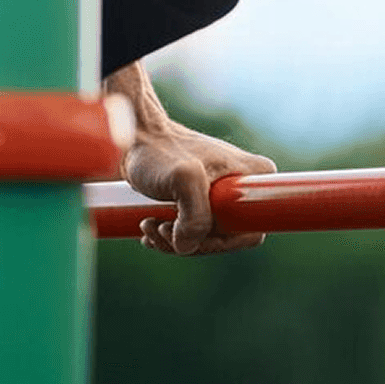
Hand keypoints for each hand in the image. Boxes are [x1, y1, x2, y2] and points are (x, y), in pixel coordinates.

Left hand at [121, 119, 275, 256]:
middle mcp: (242, 188)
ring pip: (204, 238)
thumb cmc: (158, 151)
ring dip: (174, 241)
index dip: (221, 241)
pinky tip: (149, 227)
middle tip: (162, 228)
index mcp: (254, 178)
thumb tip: (187, 247)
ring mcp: (220, 196)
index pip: (251, 231)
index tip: (191, 230)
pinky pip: (190, 233)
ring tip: (149, 225)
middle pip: (226, 238)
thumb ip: (196, 218)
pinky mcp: (198, 201)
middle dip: (191, 242)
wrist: (130, 136)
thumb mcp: (183, 178)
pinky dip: (169, 237)